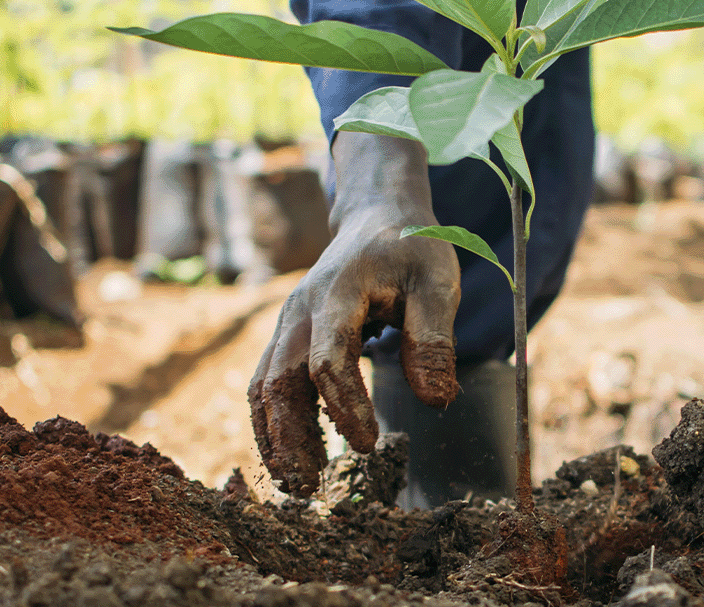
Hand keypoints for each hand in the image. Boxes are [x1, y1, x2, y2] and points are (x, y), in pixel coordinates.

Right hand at [249, 134, 459, 495]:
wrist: (379, 217)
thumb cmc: (413, 250)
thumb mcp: (438, 284)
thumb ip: (434, 340)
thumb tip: (435, 401)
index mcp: (339, 292)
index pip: (329, 357)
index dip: (345, 405)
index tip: (369, 444)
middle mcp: (301, 310)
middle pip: (280, 379)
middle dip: (289, 436)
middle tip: (310, 485)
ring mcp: (289, 323)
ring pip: (265, 385)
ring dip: (276, 435)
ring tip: (299, 482)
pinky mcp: (290, 336)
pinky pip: (270, 382)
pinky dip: (275, 421)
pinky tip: (298, 454)